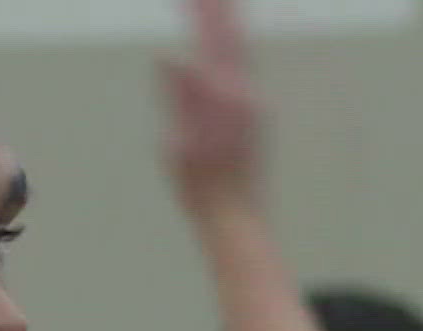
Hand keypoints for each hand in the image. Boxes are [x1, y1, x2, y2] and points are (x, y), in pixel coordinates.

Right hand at [162, 0, 262, 210]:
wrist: (237, 218)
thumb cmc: (204, 188)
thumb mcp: (181, 143)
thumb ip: (180, 96)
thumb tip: (168, 55)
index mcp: (227, 98)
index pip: (212, 39)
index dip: (201, 11)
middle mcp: (246, 95)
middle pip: (230, 36)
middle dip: (217, 9)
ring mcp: (253, 104)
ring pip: (239, 50)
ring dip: (226, 22)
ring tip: (218, 2)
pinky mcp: (253, 115)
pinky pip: (240, 67)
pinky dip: (229, 45)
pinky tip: (223, 39)